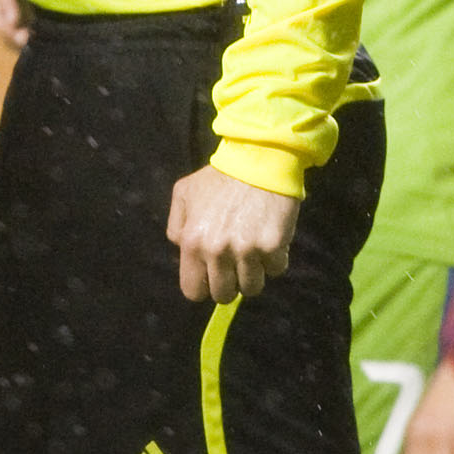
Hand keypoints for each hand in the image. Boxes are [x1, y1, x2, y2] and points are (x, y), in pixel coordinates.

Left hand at [167, 165, 297, 302]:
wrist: (259, 159)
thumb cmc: (220, 177)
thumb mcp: (184, 193)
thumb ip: (177, 226)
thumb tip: (183, 250)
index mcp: (193, 242)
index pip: (193, 291)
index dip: (203, 285)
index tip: (212, 275)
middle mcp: (217, 251)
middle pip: (223, 294)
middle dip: (230, 282)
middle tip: (236, 262)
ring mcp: (247, 251)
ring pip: (252, 288)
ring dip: (254, 272)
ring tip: (254, 249)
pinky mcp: (273, 247)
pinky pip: (276, 269)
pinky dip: (275, 258)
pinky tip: (270, 238)